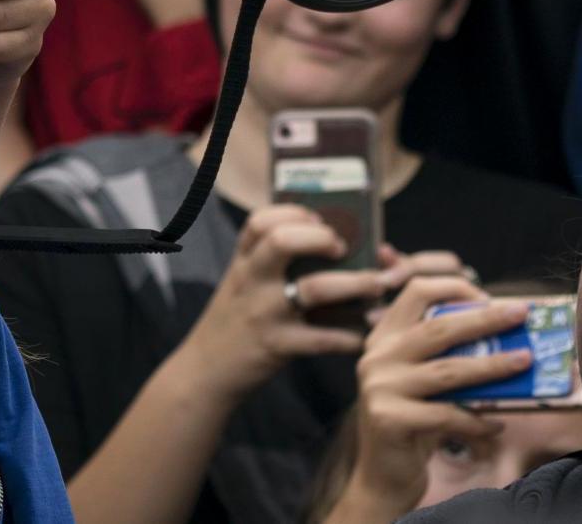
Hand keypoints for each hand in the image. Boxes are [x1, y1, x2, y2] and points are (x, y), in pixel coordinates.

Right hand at [178, 204, 386, 397]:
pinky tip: (366, 334)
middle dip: (322, 238)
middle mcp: (251, 280)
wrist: (205, 370)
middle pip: (283, 242)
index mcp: (243, 262)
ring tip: (376, 286)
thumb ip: (268, 265)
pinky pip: (323, 339)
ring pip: (315, 288)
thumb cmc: (233, 322)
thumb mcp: (240, 284)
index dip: (294, 213)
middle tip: (343, 248)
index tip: (319, 219)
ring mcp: (264, 313)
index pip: (261, 221)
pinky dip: (351, 336)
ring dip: (355, 283)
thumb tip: (327, 246)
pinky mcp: (278, 346)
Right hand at [332, 277, 529, 522]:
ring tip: (525, 362)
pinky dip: (478, 421)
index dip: (454, 288)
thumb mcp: (424, 384)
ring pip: (447, 370)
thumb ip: (447, 361)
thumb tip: (508, 344)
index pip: (415, 292)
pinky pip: (447, 416)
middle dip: (485, 318)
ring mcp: (379, 386)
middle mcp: (377, 356)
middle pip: (438, 327)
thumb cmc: (414, 424)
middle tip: (521, 314)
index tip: (490, 298)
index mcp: (384, 337)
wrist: (382, 476)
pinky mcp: (388, 418)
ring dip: (492, 365)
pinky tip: (498, 425)